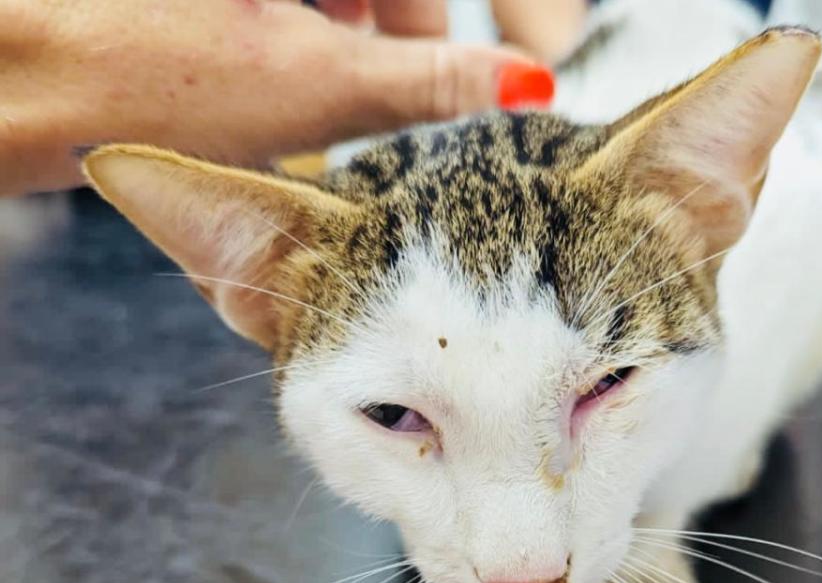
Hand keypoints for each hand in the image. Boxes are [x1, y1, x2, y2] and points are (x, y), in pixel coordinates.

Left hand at [0, 0, 537, 194]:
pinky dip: (270, 18)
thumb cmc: (150, 79)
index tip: (422, 74)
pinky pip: (264, 8)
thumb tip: (526, 83)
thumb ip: (430, 80)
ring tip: (291, 81)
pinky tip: (241, 61)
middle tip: (351, 89)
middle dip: (369, 25)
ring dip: (320, 22)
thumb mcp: (316, 84)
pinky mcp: (190, 4)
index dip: (426, 26)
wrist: (20, 77)